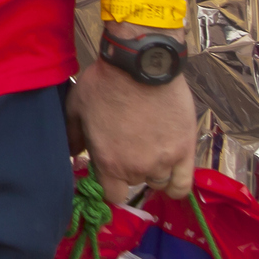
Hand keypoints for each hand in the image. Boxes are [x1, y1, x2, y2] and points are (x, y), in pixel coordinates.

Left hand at [63, 56, 196, 201]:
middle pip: (134, 183)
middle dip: (130, 169)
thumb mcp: (77, 107)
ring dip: (153, 170)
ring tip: (150, 149)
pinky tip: (171, 171)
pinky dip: (177, 183)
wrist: (140, 64)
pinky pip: (184, 184)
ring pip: (159, 181)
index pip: (112, 195)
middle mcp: (137, 167)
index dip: (110, 184)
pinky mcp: (186, 150)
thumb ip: (72, 135)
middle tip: (129, 147)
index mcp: (109, 162)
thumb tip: (72, 154)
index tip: (110, 170)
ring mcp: (164, 160)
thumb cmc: (105, 83)